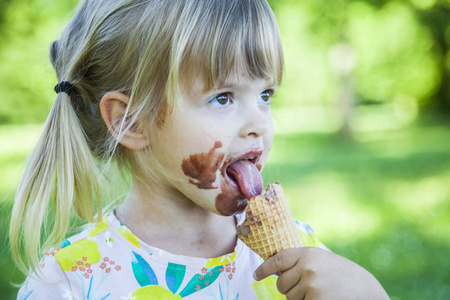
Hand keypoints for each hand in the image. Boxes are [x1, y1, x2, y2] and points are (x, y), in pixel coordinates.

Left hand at [253, 247, 388, 299]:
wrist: (366, 289)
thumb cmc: (342, 275)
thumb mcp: (322, 260)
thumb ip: (301, 262)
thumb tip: (276, 270)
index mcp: (308, 253)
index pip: (278, 260)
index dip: (264, 268)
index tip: (256, 275)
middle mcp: (307, 266)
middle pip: (281, 283)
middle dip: (288, 288)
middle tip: (307, 287)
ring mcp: (311, 284)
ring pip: (289, 297)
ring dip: (299, 299)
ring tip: (320, 292)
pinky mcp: (316, 299)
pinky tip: (322, 298)